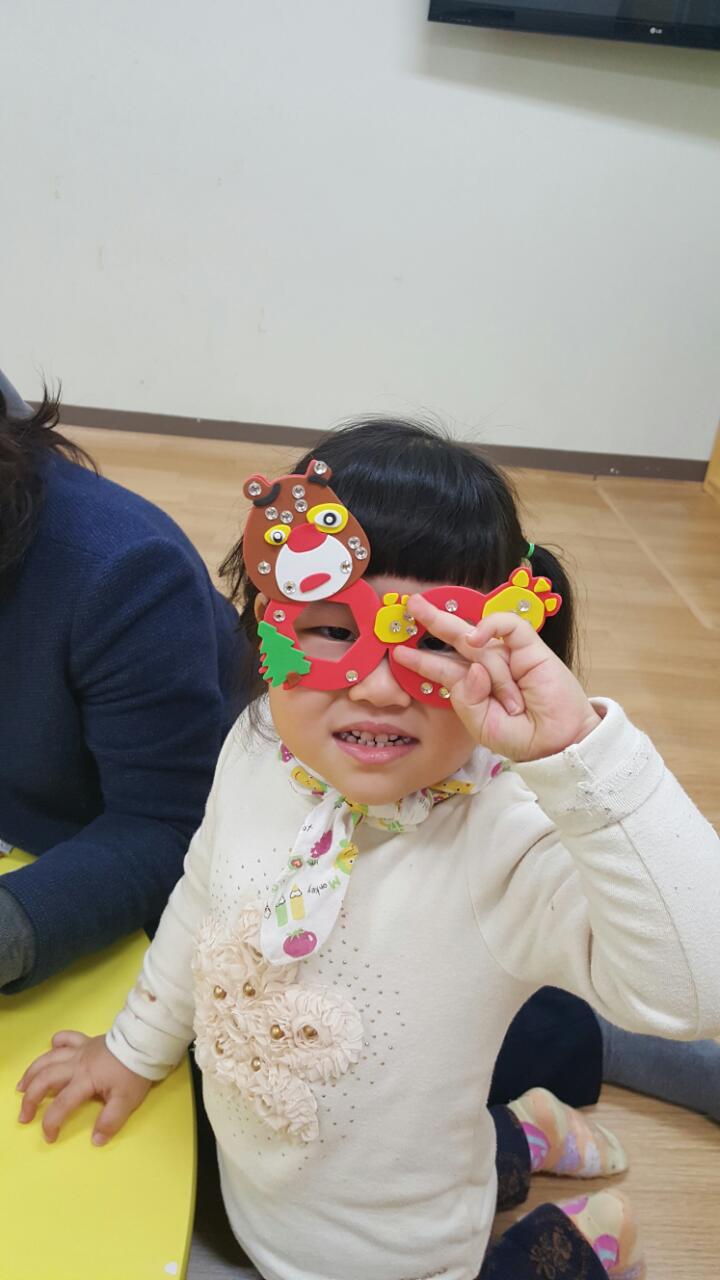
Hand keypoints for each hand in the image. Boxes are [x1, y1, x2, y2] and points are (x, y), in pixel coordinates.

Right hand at [17, 1030, 151, 1144]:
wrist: (145, 1043)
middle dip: (30, 1098)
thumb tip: (96, 1140)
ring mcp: (80, 1051)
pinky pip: (67, 1038)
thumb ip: (110, 1121)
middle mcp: (76, 1064)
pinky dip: (57, 1042)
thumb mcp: (127, 1101)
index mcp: (85, 1080)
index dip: (51, 1123)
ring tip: (21, 1086)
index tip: (50, 1137)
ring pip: (48, 1059)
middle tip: (24, 1115)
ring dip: (32, 1072)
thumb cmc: (135, 1072)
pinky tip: (51, 1047)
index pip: (62, 1104)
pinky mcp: (87, 1041)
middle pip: (45, 1079)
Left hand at [394, 597, 600, 761]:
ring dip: (474, 657)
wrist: (557, 743)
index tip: (398, 652)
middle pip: (456, 638)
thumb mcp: (482, 725)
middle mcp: (488, 666)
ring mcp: (508, 655)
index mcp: (473, 686)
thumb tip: (473, 668)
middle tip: (412, 605)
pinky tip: (476, 636)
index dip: (421, 659)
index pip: (443, 666)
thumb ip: (468, 700)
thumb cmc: (521, 737)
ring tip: (469, 662)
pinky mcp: (529, 647)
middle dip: (433, 621)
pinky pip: (507, 626)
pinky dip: (490, 626)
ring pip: (479, 643)